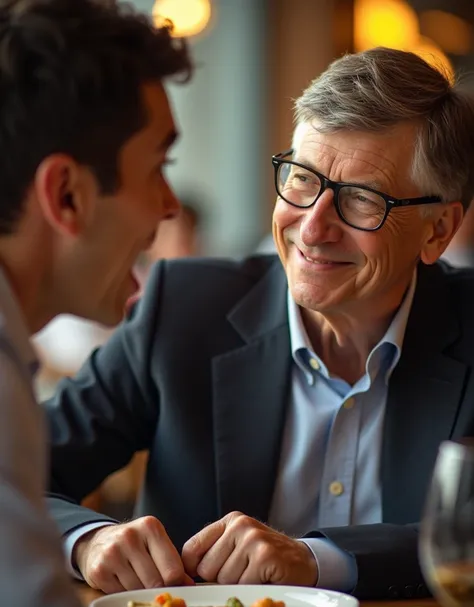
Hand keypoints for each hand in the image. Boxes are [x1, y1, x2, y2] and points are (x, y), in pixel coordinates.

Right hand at [74, 517, 193, 593]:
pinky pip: (121, 594)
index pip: (173, 569)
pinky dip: (125, 593)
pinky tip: (123, 581)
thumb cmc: (135, 544)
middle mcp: (130, 537)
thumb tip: (189, 585)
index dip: (177, 583)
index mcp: (150, 527)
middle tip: (157, 586)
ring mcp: (112, 553)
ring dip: (141, 590)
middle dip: (159, 588)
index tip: (176, 585)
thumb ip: (172, 561)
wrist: (99, 541)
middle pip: (156, 582)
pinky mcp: (99, 570)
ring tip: (139, 579)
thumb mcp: (154, 543)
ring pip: (139, 589)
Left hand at [182, 511, 317, 585]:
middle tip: (242, 573)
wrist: (303, 561)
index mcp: (230, 521)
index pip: (192, 548)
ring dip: (238, 585)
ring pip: (223, 579)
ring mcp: (253, 539)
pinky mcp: (265, 556)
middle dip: (220, 579)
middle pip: (206, 568)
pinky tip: (264, 578)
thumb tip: (183, 574)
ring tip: (254, 574)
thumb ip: (214, 552)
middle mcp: (240, 525)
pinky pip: (242, 584)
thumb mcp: (238, 545)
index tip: (200, 578)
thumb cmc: (266, 557)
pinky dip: (252, 588)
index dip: (191, 570)